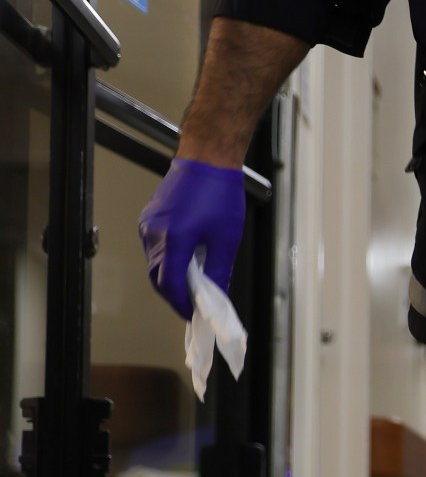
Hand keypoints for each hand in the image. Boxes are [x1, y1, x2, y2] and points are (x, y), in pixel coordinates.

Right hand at [137, 157, 245, 318]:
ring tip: (193, 288)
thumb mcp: (226, 238)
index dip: (181, 304)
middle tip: (193, 306)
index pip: (170, 284)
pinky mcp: (148, 219)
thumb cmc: (220, 195)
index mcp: (174, 240)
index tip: (193, 315)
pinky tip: (186, 263)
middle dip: (174, 295)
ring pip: (154, 263)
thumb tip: (217, 296)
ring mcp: (147, 226)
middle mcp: (154, 234)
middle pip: (157, 277)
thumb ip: (219, 271)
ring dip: (170, 278)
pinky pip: (154, 248)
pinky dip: (167, 261)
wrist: (206, 160)